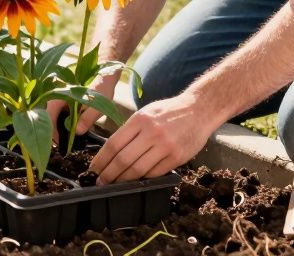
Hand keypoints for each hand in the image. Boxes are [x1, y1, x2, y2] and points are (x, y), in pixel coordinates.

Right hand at [47, 70, 119, 143]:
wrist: (105, 76)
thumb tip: (77, 132)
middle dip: (52, 131)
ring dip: (55, 127)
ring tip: (64, 139)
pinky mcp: (62, 99)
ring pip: (50, 114)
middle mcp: (56, 94)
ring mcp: (58, 96)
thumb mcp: (98, 105)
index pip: (49, 114)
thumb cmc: (102, 89)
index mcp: (61, 94)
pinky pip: (57, 112)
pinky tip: (68, 130)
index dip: (52, 130)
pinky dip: (60, 122)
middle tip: (62, 144)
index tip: (60, 143)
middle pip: (46, 116)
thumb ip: (88, 117)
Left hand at [89, 93, 213, 184]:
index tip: (93, 168)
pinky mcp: (177, 157)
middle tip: (100, 181)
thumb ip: (131, 130)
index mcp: (140, 120)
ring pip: (138, 170)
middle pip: (123, 159)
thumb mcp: (146, 113)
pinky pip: (155, 173)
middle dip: (108, 174)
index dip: (101, 159)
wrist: (199, 109)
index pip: (114, 144)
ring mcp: (165, 146)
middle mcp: (152, 132)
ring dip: (123, 180)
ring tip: (114, 184)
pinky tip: (135, 181)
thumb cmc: (169, 112)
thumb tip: (111, 151)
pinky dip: (143, 179)